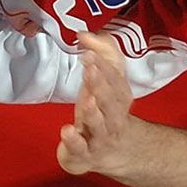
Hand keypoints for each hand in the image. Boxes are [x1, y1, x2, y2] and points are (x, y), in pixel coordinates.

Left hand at [55, 32, 137, 176]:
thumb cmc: (104, 109)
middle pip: (111, 101)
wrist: (111, 152)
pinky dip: (74, 140)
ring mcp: (100, 137)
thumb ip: (101, 53)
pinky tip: (66, 130)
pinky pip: (81, 148)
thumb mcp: (105, 80)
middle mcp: (114, 117)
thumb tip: (85, 33)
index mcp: (120, 97)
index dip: (105, 67)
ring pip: (100, 125)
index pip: (117, 80)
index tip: (90, 52)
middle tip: (89, 67)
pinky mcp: (84, 153)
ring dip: (93, 113)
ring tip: (86, 99)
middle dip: (101, 84)